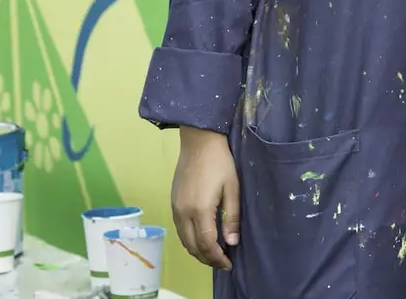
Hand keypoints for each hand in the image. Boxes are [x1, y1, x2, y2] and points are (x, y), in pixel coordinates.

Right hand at [171, 126, 238, 269]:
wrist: (199, 141)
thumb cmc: (220, 163)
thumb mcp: (232, 189)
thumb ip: (231, 217)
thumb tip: (232, 242)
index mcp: (200, 210)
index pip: (207, 244)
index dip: (218, 258)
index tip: (229, 264)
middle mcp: (183, 213)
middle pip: (193, 247)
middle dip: (207, 259)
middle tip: (223, 263)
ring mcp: (175, 208)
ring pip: (184, 240)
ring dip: (197, 251)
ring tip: (214, 254)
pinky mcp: (173, 203)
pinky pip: (180, 230)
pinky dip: (190, 240)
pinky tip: (201, 239)